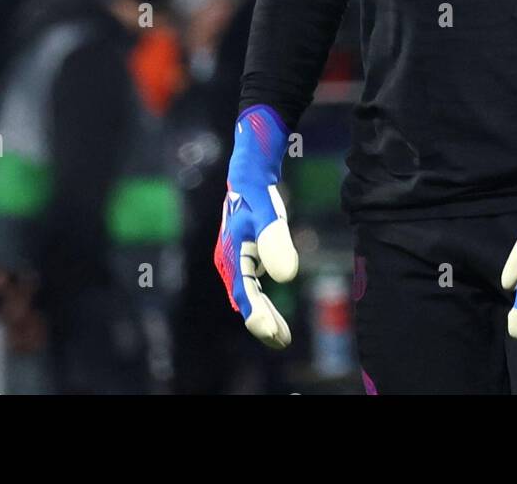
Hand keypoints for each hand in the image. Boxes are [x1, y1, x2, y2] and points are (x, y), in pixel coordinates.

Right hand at [213, 104, 297, 347]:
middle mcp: (229, 262)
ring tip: (283, 336)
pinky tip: (273, 313)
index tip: (274, 334)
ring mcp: (234, 260)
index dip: (259, 316)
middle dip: (263, 323)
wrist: (249, 175)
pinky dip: (262, 302)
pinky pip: (251, 287)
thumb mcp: (270, 216)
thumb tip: (287, 278)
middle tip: (283, 342)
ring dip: (264, 315)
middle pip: (245, 300)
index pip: (245, 294)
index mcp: (232, 256)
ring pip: (248, 296)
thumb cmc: (258, 195)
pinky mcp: (243, 257)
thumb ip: (277, 243)